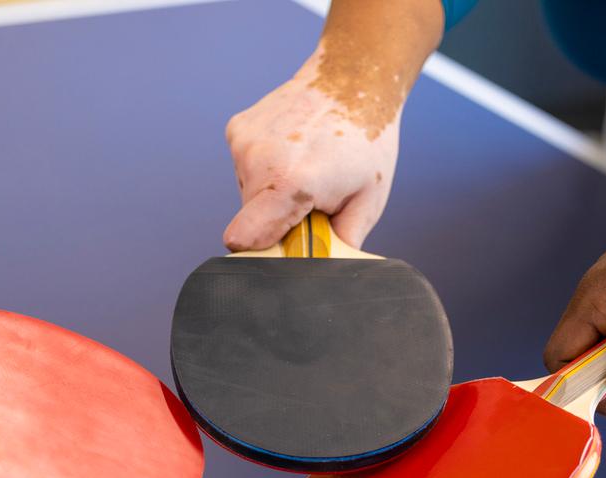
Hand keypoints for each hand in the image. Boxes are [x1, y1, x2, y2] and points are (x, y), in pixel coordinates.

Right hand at [224, 63, 398, 251]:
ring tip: (305, 169)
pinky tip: (293, 151)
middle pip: (250, 221)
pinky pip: (246, 168)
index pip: (243, 240)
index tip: (282, 247)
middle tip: (312, 200)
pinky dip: (266, 169)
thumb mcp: (367, 202)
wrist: (354, 78)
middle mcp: (259, 160)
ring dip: (272, 194)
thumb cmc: (367, 140)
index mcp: (292, 183)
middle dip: (278, 221)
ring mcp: (244, 142)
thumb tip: (325, 273)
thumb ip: (341, 245)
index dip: (261, 252)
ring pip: (248, 195)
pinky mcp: (237, 130)